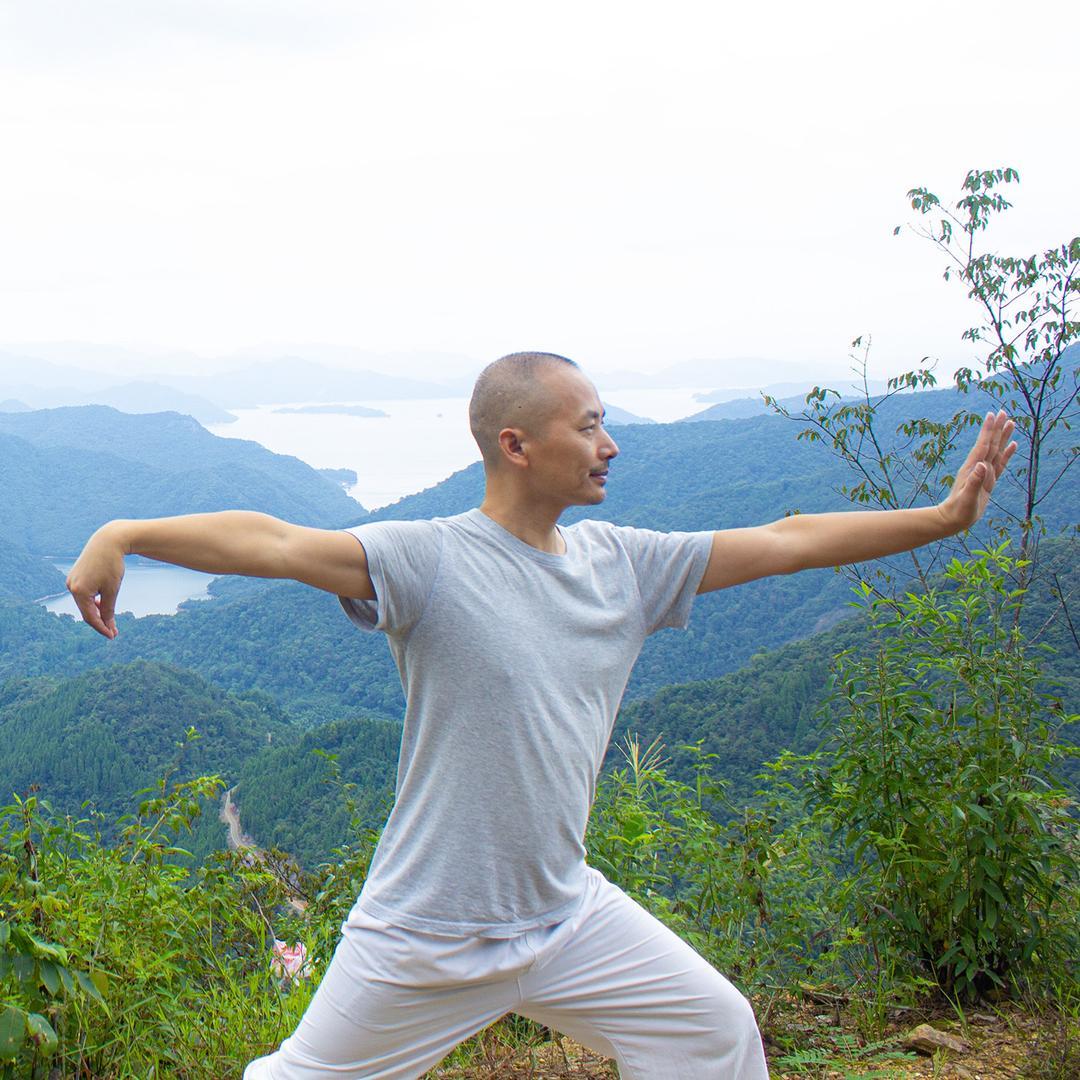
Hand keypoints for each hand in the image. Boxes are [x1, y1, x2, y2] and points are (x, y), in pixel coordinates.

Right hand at [66, 522, 127, 638]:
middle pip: (86, 611)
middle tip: (113, 632)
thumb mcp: (112, 589)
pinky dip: (93, 601)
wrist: (108, 541)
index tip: (112, 636)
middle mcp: (71, 586)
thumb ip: (108, 608)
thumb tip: (107, 625)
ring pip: (84, 603)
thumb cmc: (112, 564)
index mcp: (79, 591)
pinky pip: (83, 594)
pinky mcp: (74, 577)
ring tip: (110, 621)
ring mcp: (71, 581)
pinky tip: (102, 606)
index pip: (90, 616)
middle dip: (100, 622)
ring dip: (97, 612)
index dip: (102, 628)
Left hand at [938, 410, 1016, 531]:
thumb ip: (975, 482)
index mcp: (973, 468)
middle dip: (997, 428)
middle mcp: (978, 467)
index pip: (983, 445)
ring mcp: (984, 473)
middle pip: (991, 444)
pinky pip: (1000, 463)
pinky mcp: (989, 480)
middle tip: (1004, 411)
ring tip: (1011, 423)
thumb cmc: (959, 510)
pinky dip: (1007, 453)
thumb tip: (983, 465)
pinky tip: (1012, 445)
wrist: (953, 519)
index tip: (992, 414)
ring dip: (1003, 437)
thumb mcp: (967, 497)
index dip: (988, 430)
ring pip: (997, 451)